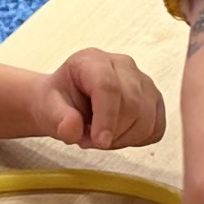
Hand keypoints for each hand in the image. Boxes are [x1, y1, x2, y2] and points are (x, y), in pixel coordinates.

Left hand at [40, 48, 165, 152]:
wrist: (68, 102)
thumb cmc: (58, 102)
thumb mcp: (47, 109)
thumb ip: (57, 119)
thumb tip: (72, 129)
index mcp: (92, 60)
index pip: (108, 86)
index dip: (107, 118)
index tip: (100, 142)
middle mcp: (122, 65)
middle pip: (132, 104)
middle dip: (113, 133)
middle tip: (89, 140)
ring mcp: (142, 80)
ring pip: (147, 117)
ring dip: (125, 138)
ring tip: (101, 137)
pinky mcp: (153, 98)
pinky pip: (157, 126)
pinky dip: (139, 139)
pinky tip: (119, 135)